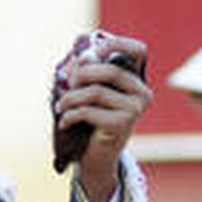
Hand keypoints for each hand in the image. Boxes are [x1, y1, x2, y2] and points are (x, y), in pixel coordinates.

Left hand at [55, 34, 151, 201]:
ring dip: (70, 97)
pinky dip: (70, 114)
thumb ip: (86, 70)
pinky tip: (64, 121)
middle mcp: (141, 92)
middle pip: (110, 69)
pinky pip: (89, 111)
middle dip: (81, 74)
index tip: (89, 53)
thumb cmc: (90, 120)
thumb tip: (79, 52)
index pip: (138, 50)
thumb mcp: (89, 90)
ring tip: (60, 106)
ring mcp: (134, 109)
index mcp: (137, 79)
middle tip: (67, 84)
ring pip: (96, 91)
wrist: (96, 157)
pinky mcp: (122, 125)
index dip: (114, 43)